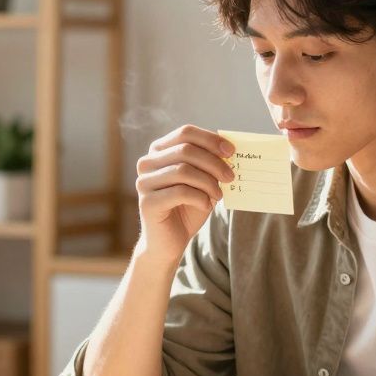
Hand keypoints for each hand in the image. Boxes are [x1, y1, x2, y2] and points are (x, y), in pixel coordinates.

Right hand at [133, 125, 234, 266]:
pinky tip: (206, 205)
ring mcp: (144, 182)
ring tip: (218, 195)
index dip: (210, 139)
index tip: (231, 152)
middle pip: (185, 150)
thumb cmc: (187, 209)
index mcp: (159, 151)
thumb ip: (209, 163)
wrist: (169, 242)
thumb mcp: (202, 181)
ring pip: (183, 170)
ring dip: (208, 182)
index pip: (185, 133)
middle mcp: (147, 163)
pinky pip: (180, 192)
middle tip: (231, 176)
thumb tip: (229, 148)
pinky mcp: (148, 202)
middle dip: (213, 162)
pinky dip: (200, 197)